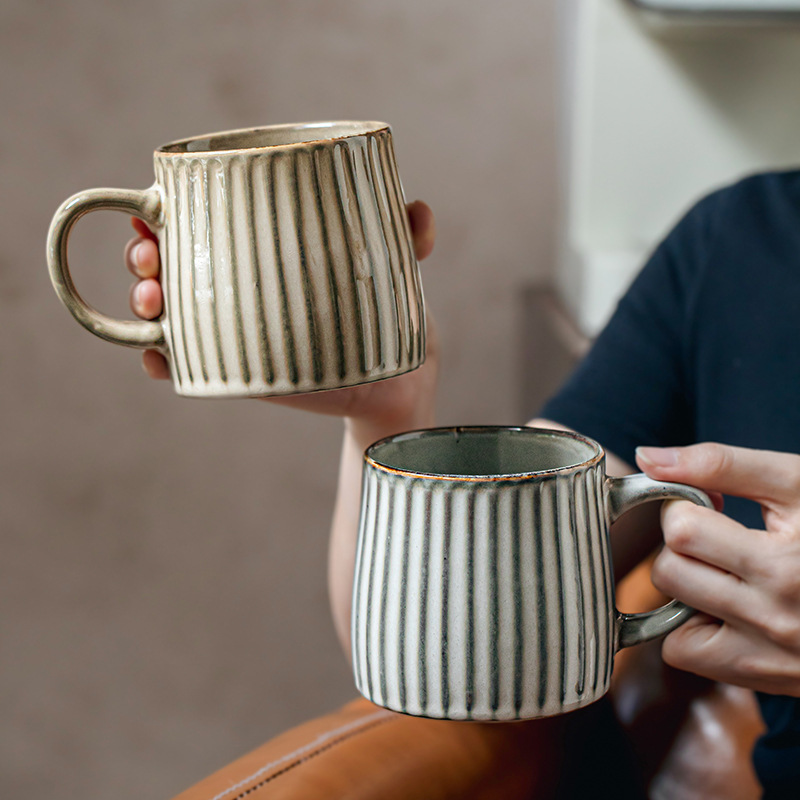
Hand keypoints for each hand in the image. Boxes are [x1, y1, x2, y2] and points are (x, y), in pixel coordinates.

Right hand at [126, 200, 437, 434]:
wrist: (392, 375)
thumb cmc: (383, 306)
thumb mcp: (392, 265)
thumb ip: (406, 234)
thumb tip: (419, 211)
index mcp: (261, 248)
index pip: (198, 220)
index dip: (162, 210)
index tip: (155, 208)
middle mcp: (236, 282)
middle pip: (169, 260)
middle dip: (142, 253)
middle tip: (150, 255)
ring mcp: (232, 326)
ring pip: (167, 310)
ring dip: (143, 302)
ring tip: (153, 300)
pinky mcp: (237, 368)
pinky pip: (186, 364)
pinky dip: (160, 360)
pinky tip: (157, 358)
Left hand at [635, 442, 799, 695]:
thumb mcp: (799, 485)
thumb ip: (721, 465)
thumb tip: (647, 457)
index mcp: (786, 566)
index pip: (681, 531)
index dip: (684, 508)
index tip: (708, 506)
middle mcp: (775, 618)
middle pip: (669, 571)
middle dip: (682, 545)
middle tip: (717, 537)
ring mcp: (766, 654)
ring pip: (667, 613)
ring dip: (684, 584)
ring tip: (726, 570)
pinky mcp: (759, 676)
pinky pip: (681, 652)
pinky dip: (688, 626)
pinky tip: (724, 606)